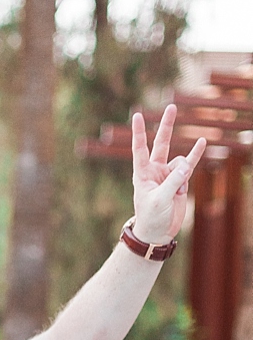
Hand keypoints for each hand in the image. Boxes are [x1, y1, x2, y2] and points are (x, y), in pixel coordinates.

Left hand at [130, 104, 205, 245]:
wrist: (157, 232)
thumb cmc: (151, 217)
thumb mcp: (159, 200)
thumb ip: (173, 182)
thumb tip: (186, 165)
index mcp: (142, 174)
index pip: (140, 149)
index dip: (139, 132)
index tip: (138, 115)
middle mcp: (155, 171)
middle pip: (161, 143)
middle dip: (166, 126)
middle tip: (171, 107)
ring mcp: (168, 174)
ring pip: (180, 161)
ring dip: (183, 173)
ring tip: (179, 190)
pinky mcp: (180, 181)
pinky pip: (189, 165)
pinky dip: (195, 155)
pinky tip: (201, 142)